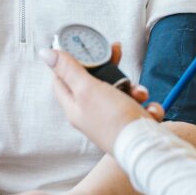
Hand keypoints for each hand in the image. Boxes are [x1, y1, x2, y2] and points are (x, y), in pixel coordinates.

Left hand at [41, 45, 163, 155]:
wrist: (145, 148)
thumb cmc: (114, 122)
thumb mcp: (87, 89)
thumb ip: (69, 70)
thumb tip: (46, 53)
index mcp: (74, 106)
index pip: (62, 78)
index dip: (69, 60)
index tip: (80, 46)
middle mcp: (91, 112)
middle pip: (94, 80)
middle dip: (109, 67)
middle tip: (116, 52)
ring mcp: (111, 117)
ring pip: (120, 90)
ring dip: (133, 87)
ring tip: (139, 93)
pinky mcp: (129, 121)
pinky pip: (136, 104)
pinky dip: (145, 104)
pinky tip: (149, 110)